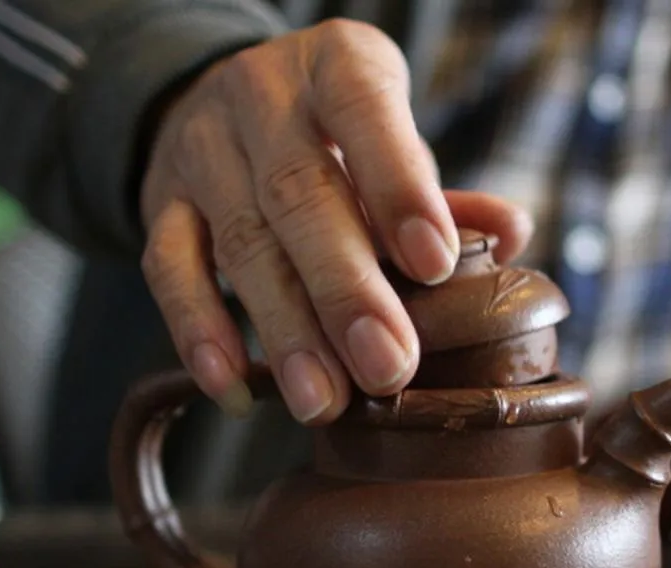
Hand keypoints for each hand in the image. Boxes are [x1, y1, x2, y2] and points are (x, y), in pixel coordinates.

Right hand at [138, 19, 532, 424]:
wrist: (224, 99)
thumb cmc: (334, 132)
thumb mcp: (389, 134)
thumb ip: (439, 190)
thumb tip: (512, 236)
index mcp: (335, 65)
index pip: (364, 111)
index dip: (399, 186)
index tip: (436, 266)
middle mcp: (260, 96)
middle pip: (298, 193)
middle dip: (345, 289)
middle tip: (386, 368)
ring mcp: (200, 149)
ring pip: (239, 241)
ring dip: (284, 330)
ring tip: (323, 401)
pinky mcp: (158, 200)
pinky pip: (168, 269)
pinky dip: (199, 332)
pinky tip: (235, 387)